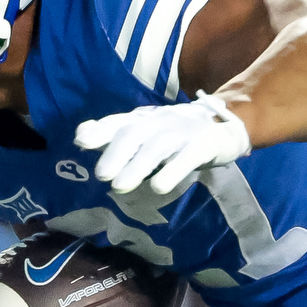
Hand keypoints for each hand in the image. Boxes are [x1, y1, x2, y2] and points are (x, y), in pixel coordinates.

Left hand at [74, 94, 250, 200]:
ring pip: (157, 146)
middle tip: (102, 175)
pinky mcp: (204, 145)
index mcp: (144, 119)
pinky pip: (187, 157)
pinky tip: (158, 187)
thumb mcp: (146, 132)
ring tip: (119, 186)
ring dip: (137, 166)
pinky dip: (171, 171)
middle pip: (134, 133)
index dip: (100, 131)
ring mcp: (182, 132)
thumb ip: (116, 135)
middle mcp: (160, 122)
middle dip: (116, 153)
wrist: (225, 126)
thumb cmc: (177, 135)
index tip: (82, 142)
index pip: (118, 122)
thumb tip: (80, 137)